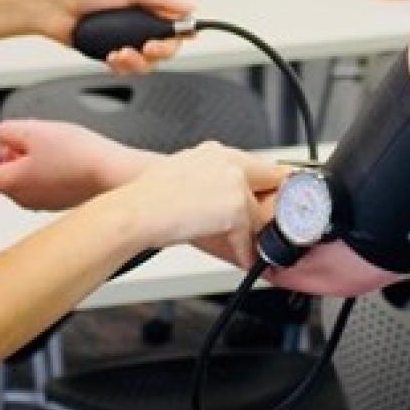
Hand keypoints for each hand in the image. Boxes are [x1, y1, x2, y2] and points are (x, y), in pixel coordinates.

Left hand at [0, 120, 138, 209]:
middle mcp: (23, 199)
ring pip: (20, 179)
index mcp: (11, 184)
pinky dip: (41, 167)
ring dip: (24, 158)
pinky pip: (40, 183)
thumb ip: (7, 130)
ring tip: (44, 140)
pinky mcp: (59, 200)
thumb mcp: (35, 129)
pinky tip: (60, 152)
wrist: (113, 174)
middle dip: (4, 151)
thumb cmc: (79, 156)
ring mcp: (42, 202)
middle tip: (20, 134)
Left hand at [43, 0, 192, 74]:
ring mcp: (124, 39)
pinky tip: (111, 58)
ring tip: (121, 54)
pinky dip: (122, 66)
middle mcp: (139, 22)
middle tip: (147, 49)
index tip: (171, 40)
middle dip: (157, 52)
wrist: (52, 4)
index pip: (175, 25)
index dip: (178, 36)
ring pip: (146, 63)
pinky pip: (126, 68)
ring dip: (137, 62)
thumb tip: (192, 7)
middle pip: (164, 49)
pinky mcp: (109, 52)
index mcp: (148, 3)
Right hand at [113, 142, 285, 264]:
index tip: (273, 188)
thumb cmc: (147, 198)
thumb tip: (214, 200)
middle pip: (266, 181)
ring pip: (257, 211)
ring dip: (253, 232)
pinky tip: (241, 258)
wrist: (137, 211)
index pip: (252, 162)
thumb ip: (204, 180)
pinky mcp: (236, 207)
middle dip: (270, 203)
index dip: (264, 179)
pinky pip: (248, 235)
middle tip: (272, 221)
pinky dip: (244, 251)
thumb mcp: (178, 175)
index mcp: (213, 151)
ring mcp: (234, 183)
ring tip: (248, 246)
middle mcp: (227, 161)